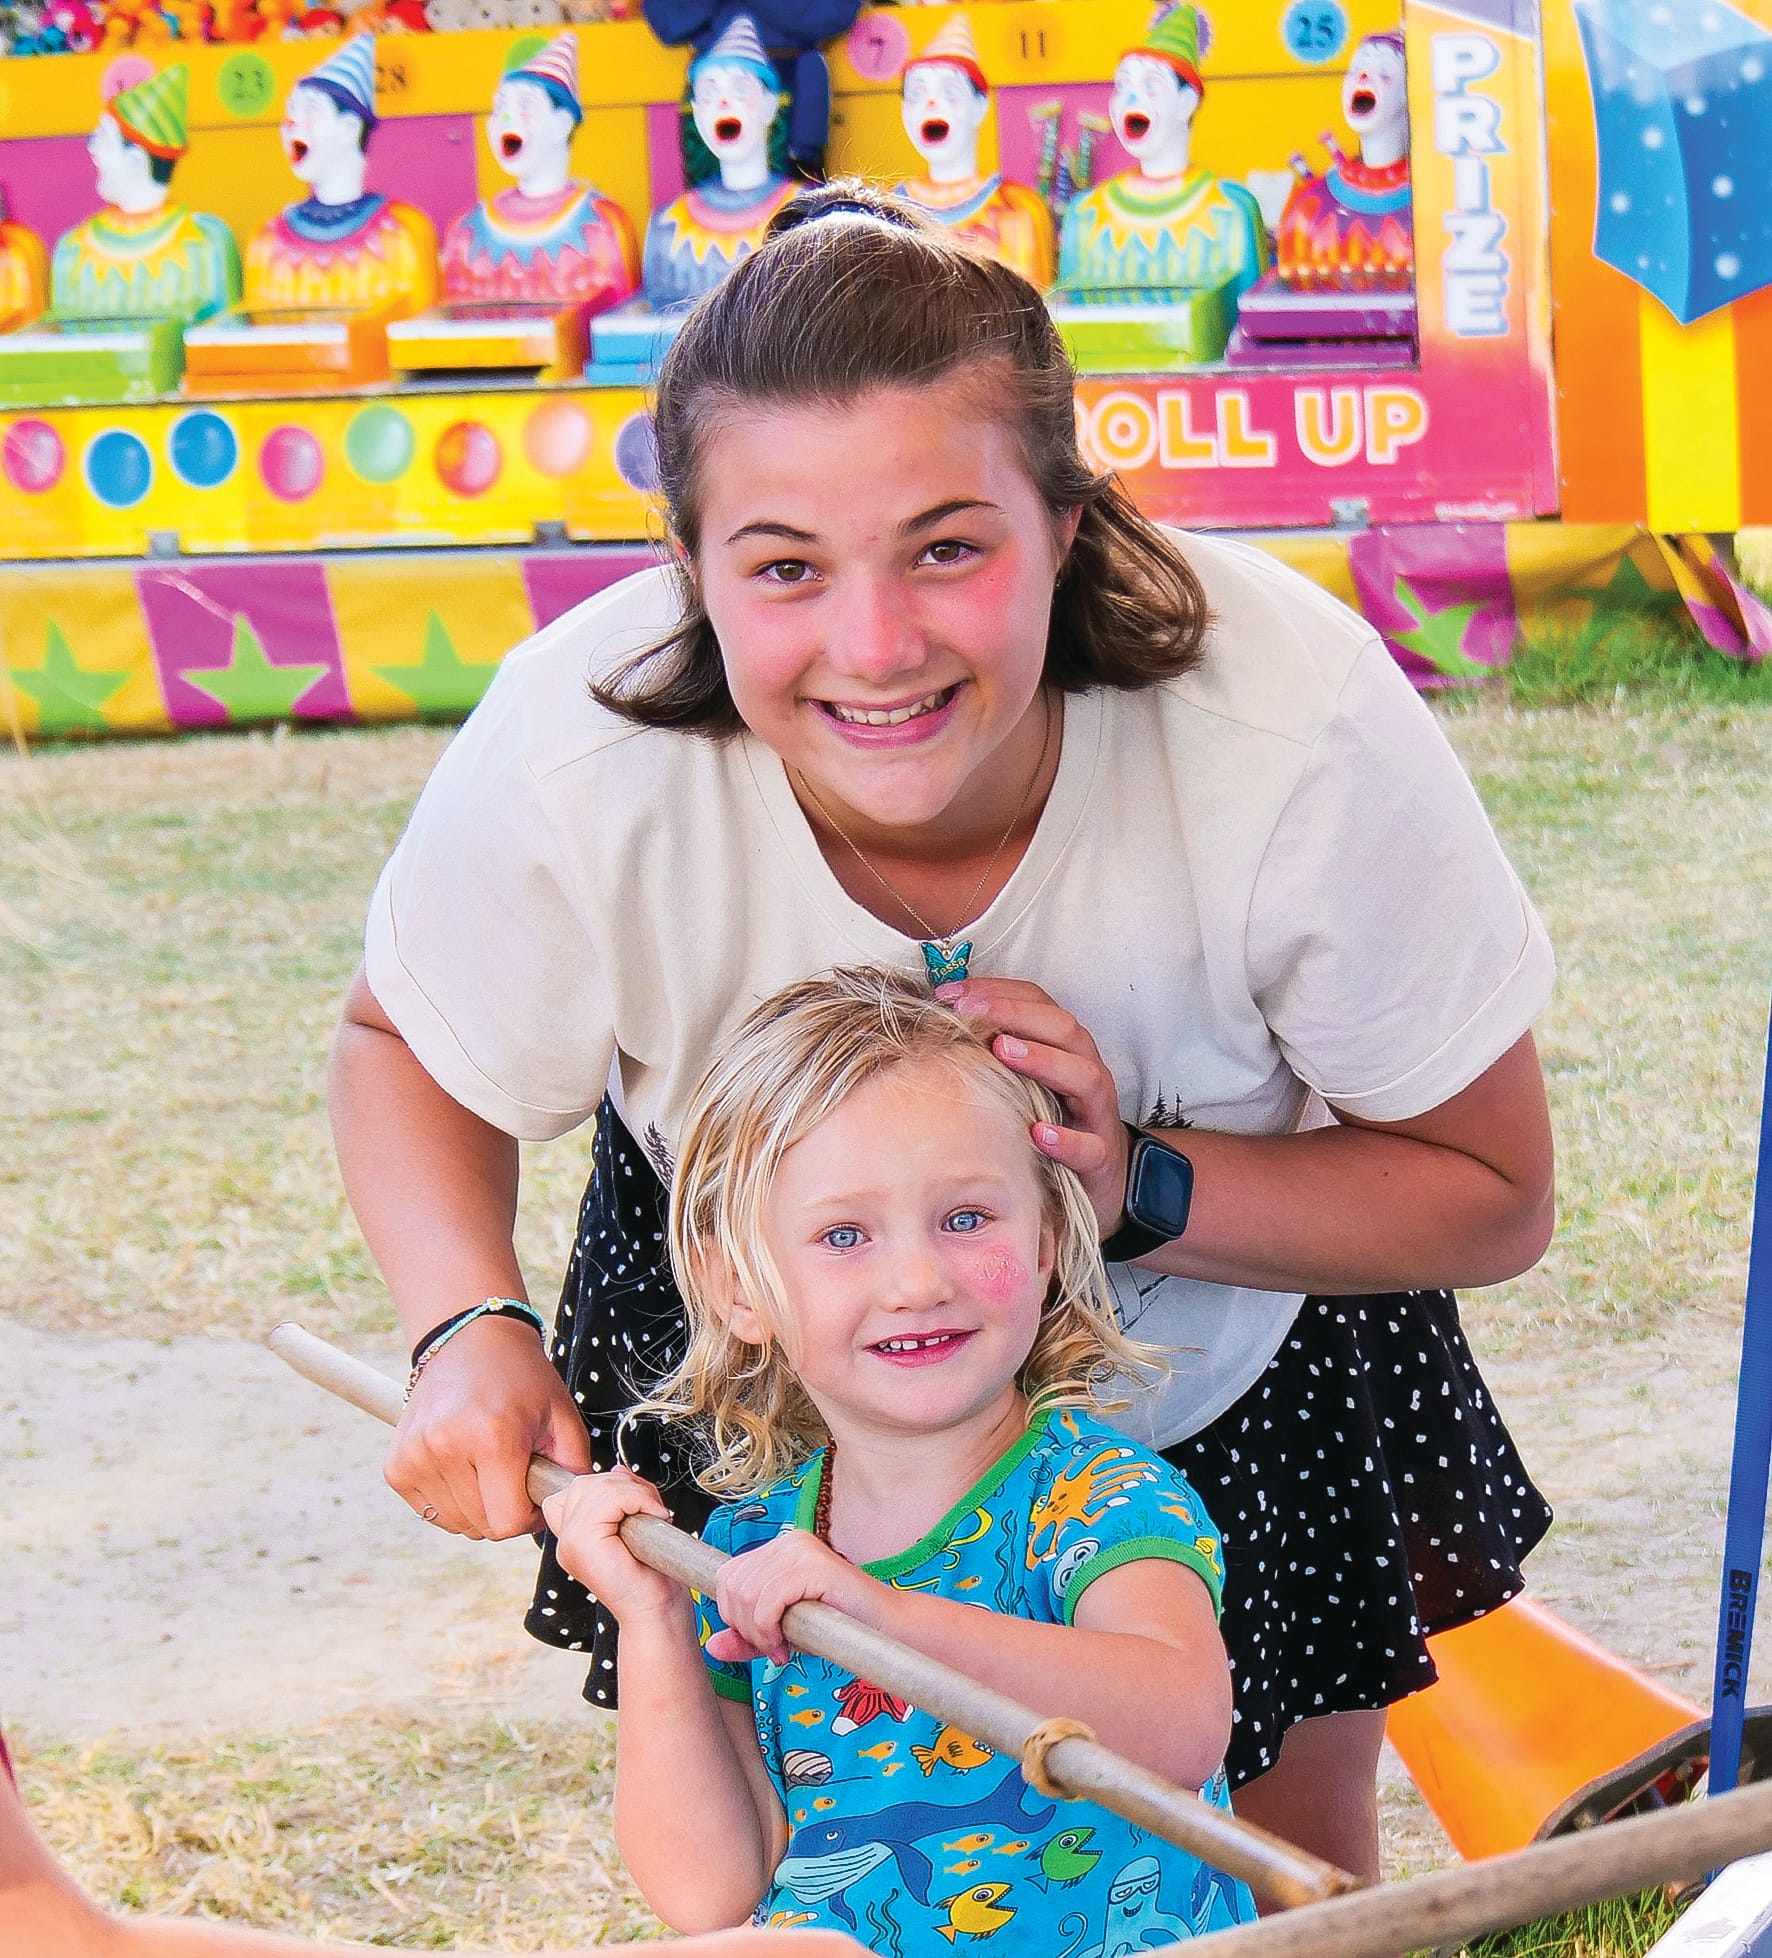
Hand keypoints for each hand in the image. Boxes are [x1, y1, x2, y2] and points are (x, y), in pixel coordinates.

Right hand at [384, 1313, 590, 1539]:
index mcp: (493, 1437)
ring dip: (477, 1506)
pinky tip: (462, 1467)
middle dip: (505, 1509)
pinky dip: (450, 1501)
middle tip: (513, 1474)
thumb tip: (569, 1509)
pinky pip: (429, 1511)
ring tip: (487, 1466)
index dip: (530, 1515)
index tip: (535, 1492)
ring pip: (455, 1523)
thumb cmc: (521, 1378)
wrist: (470, 1340)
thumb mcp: (562, 1415)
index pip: (508, 1522)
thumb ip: (574, 1469)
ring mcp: (415, 1457)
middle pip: (482, 1526)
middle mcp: (446, 1448)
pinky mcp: (396, 1465)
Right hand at [540, 1465, 687, 1623]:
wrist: (657, 1610)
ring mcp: (570, 1543)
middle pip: (585, 1482)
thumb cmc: (652, 1574)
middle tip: (650, 1506)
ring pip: (597, 1486)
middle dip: (624, 1483)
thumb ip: (620, 1496)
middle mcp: (566, 1540)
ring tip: (653, 1512)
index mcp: (574, 1537)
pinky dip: (638, 1498)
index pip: (574, 1489)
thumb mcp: (635, 1523)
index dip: (607, 1486)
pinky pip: (609, 1498)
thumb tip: (617, 1469)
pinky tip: (654, 1515)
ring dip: (635, 1491)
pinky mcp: (582, 1543)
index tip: (635, 1501)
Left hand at [710, 1529, 882, 1667]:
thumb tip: (711, 1646)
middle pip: (732, 1585)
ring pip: (746, 1593)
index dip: (732, 1614)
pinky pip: (768, 1600)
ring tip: (781, 1648)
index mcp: (778, 1549)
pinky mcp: (814, 1565)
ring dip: (756, 1632)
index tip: (759, 1639)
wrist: (885, 1630)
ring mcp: (802, 1548)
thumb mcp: (782, 1634)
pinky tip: (787, 1644)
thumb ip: (747, 1638)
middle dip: (743, 1626)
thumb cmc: (836, 1629)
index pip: (728, 1575)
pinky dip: (768, 1628)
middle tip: (771, 1648)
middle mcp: (788, 1540)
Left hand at [935, 978, 1131, 1233]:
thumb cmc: (1053, 1122)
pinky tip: (1037, 1133)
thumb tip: (938, 1028)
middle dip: (1015, 1013)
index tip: (949, 992)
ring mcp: (1097, 1114)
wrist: (1102, 1179)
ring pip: (1085, 1077)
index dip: (997, 991)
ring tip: (1003, 1050)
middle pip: (1064, 1029)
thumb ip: (995, 1055)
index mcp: (1067, 1049)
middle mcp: (1087, 1072)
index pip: (1039, 1004)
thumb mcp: (1026, 1083)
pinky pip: (1089, 1147)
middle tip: (969, 1011)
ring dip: (1043, 1060)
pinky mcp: (1101, 1156)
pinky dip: (1066, 1139)